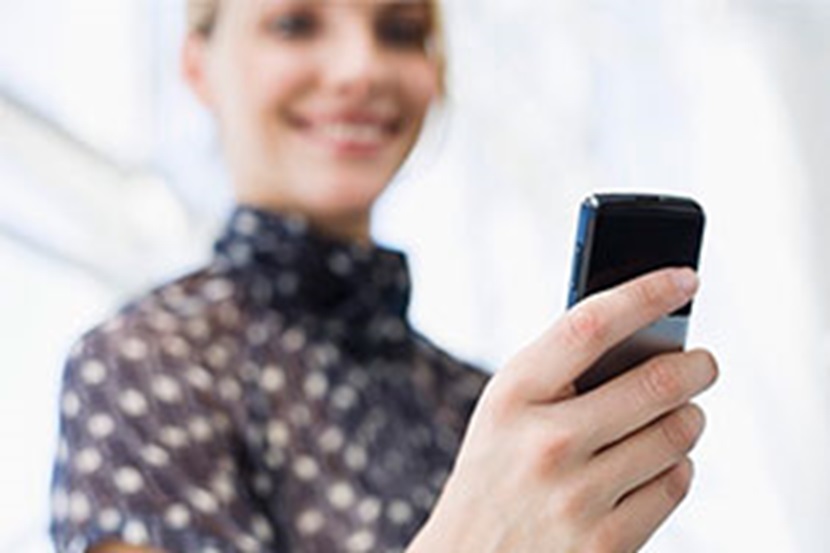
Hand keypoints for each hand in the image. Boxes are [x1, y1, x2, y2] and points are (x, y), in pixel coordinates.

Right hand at [408, 268, 717, 552]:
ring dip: (689, 418)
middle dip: (697, 366)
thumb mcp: (506, 411)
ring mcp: (576, 497)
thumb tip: (645, 331)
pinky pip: (676, 484)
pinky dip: (677, 467)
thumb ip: (560, 370)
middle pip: (656, 381)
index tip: (686, 277)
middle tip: (704, 362)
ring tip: (677, 416)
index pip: (590, 324)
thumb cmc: (495, 472)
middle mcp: (544, 443)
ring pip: (678, 434)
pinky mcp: (605, 543)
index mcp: (512, 395)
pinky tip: (656, 465)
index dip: (646, 292)